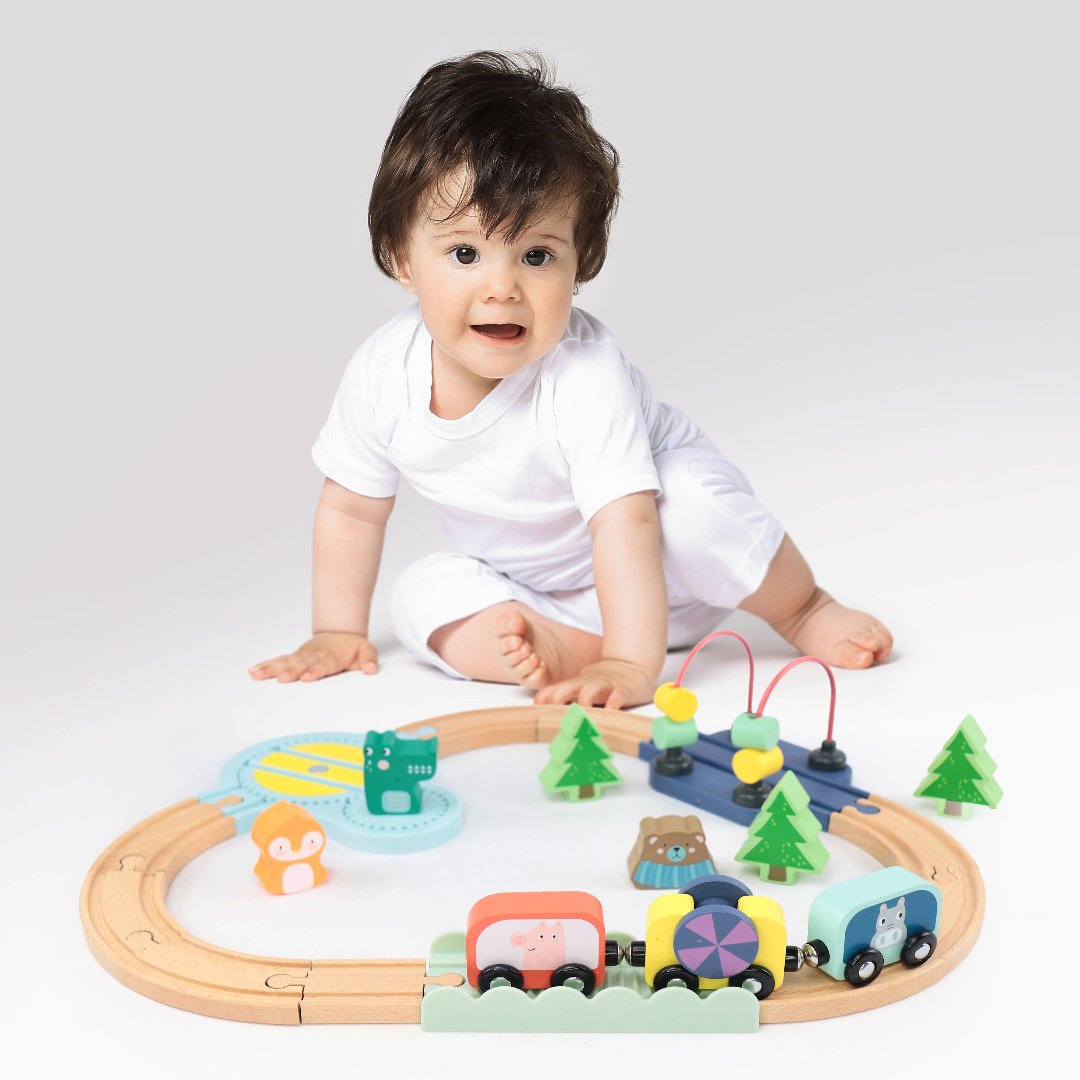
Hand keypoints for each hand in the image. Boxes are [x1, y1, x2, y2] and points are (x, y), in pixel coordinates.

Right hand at [248, 632, 377, 682]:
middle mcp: (314, 657)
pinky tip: (254, 671)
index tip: (307, 677)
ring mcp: (302, 657)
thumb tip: (371, 669)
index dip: (315, 670)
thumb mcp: (366, 650)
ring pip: (286, 662)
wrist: (339, 633)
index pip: (322, 665)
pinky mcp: (294, 658)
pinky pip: (279, 661)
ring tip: (259, 675)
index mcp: (331, 657)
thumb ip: (368, 659)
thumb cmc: (351, 647)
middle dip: (292, 671)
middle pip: (301, 664)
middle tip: (283, 678)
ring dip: (273, 669)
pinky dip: (266, 666)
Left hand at [534, 658, 655, 710]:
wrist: (632, 665)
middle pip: (568, 688)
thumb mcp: (582, 687)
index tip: (536, 711)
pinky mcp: (624, 690)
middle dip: (558, 698)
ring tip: (580, 717)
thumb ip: (565, 697)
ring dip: (584, 702)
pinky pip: (618, 696)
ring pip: (591, 691)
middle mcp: (588, 684)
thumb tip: (542, 711)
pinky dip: (613, 705)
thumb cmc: (603, 682)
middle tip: (553, 715)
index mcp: (576, 684)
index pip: (554, 690)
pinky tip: (609, 713)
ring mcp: (606, 686)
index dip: (544, 699)